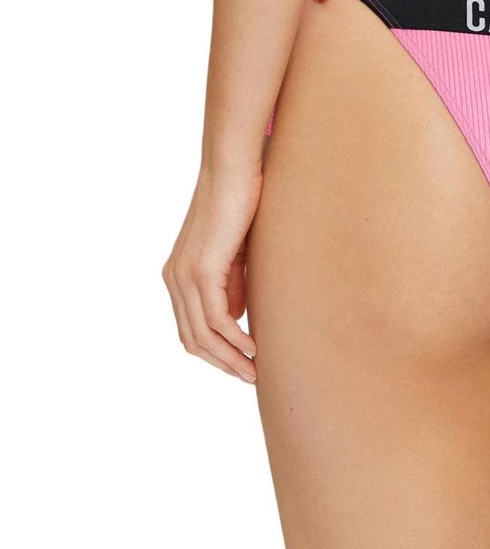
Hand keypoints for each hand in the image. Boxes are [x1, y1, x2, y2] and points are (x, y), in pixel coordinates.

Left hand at [162, 166, 262, 382]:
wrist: (232, 171)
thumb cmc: (240, 204)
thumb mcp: (235, 255)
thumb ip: (231, 285)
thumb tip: (236, 317)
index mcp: (178, 276)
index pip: (191, 330)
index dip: (216, 354)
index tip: (243, 366)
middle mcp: (174, 279)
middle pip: (193, 340)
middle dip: (223, 364)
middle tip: (251, 378)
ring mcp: (185, 275)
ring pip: (202, 334)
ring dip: (230, 358)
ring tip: (255, 371)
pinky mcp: (202, 270)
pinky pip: (216, 317)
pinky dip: (235, 338)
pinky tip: (254, 347)